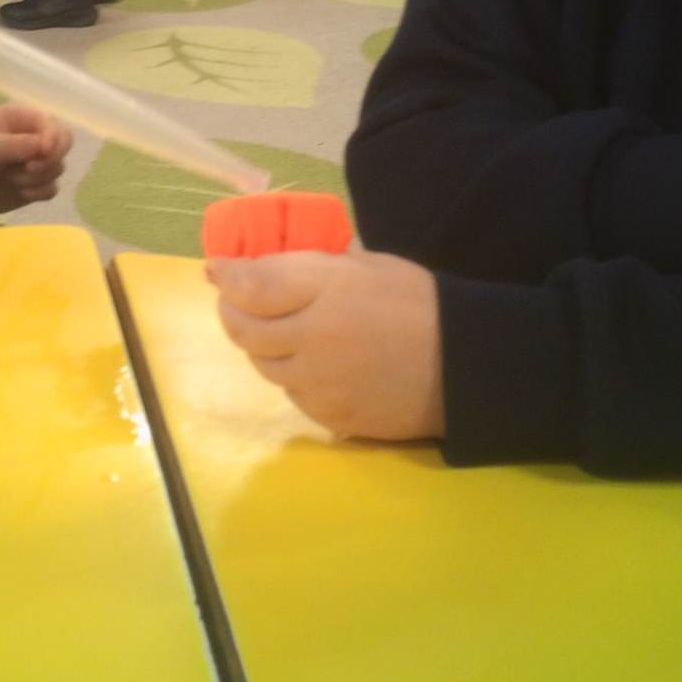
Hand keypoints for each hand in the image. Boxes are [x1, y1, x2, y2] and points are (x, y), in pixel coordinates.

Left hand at [0, 104, 70, 213]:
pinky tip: (19, 193)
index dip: (53, 139)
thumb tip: (48, 146)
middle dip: (51, 159)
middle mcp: (31, 138)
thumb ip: (19, 145)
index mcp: (21, 119)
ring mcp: (33, 162)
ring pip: (58, 168)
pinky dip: (39, 192)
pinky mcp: (33, 185)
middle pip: (64, 143)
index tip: (41, 153)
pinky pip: (52, 188)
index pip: (52, 124)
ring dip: (38, 178)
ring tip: (12, 180)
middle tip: (29, 169)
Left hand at [206, 249, 444, 441]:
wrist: (464, 366)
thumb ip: (309, 265)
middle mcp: (313, 341)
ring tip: (281, 331)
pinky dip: (293, 376)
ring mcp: (319, 385)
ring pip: (264, 367)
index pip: (252, 287)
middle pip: (244, 331)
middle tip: (236, 302)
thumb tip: (258, 262)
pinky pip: (294, 394)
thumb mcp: (365, 265)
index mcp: (326, 291)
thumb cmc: (416, 302)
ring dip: (262, 347)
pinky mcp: (330, 418)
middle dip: (232, 313)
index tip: (216, 269)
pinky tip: (314, 363)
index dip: (226, 277)